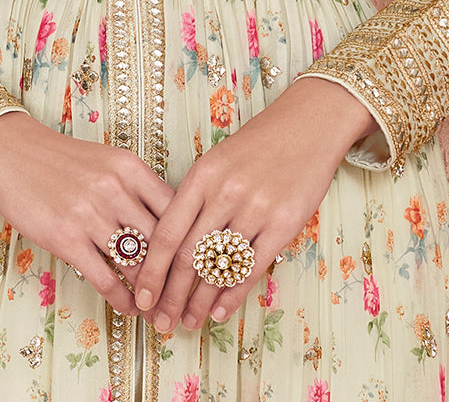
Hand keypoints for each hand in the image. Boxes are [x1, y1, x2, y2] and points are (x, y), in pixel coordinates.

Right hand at [0, 112, 174, 315]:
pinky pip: (105, 279)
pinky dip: (122, 300)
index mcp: (131, 168)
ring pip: (137, 266)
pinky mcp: (66, 238)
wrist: (11, 152)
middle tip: (187, 299)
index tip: (200, 264)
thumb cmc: (61, 160)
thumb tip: (169, 226)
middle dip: (178, 277)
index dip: (191, 242)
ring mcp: (91, 215)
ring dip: (153, 295)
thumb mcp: (107, 162)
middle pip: (162, 243)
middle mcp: (115, 190)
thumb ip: (137, 189)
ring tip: (163, 312)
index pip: (177, 211)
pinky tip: (129, 308)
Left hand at [134, 78, 376, 331]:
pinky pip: (251, 268)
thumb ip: (195, 199)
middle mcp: (224, 194)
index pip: (167, 232)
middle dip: (170, 295)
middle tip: (159, 322)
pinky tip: (219, 312)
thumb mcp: (216, 162)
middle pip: (188, 256)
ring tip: (187, 322)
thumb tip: (172, 247)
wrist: (307, 125)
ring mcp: (255, 209)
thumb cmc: (257, 146)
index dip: (152, 270)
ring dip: (199, 301)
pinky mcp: (283, 224)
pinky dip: (232, 295)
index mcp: (201, 176)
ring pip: (218, 267)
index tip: (141, 297)